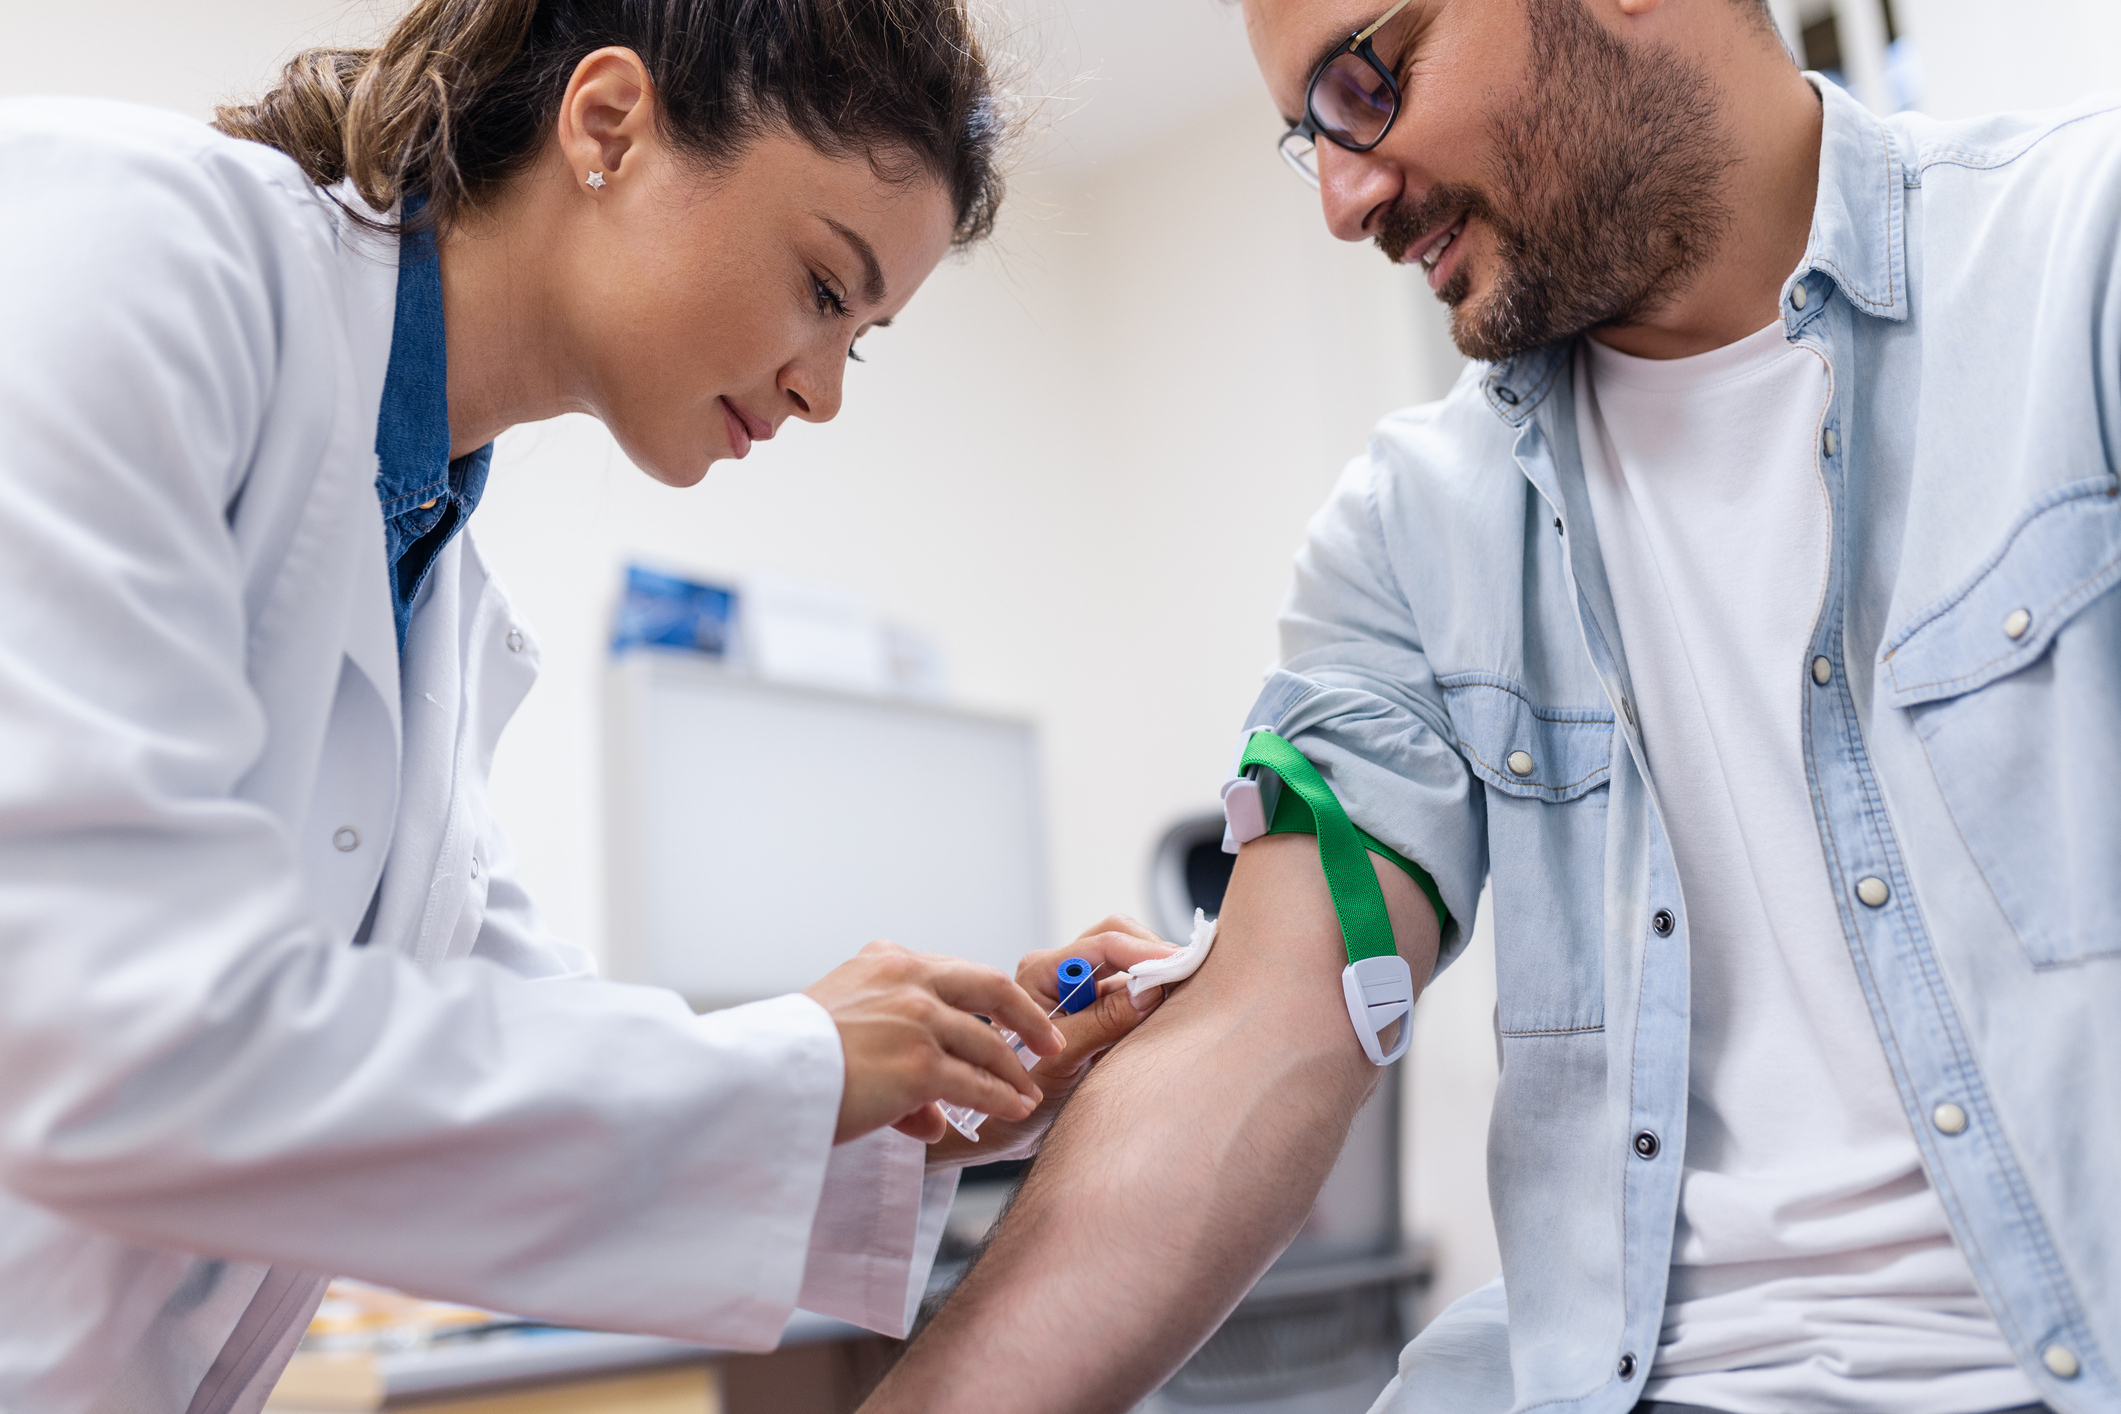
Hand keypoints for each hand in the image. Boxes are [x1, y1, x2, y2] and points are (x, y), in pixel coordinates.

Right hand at [804, 941, 1065, 1144]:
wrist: (761, 1077)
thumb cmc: (793, 1059)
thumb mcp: (844, 1030)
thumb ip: (893, 1054)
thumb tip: (932, 1113)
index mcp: (886, 960)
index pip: (957, 972)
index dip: (991, 997)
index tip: (1010, 1014)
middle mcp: (907, 978)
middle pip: (991, 987)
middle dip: (1027, 1015)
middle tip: (1048, 1038)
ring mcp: (916, 1019)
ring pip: (988, 1044)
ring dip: (1015, 1071)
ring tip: (1028, 1091)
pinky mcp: (918, 1065)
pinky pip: (977, 1084)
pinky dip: (1002, 1097)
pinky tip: (1014, 1109)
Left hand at [922, 915, 1179, 1165]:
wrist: (999, 1127)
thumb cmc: (1012, 1094)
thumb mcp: (1061, 1061)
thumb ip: (1103, 1022)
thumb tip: (1150, 989)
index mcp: (1041, 972)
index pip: (1104, 944)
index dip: (1146, 951)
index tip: (1181, 966)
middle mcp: (1059, 973)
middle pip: (1118, 939)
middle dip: (1154, 953)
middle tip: (1189, 976)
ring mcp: (1077, 991)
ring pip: (1128, 966)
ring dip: (1155, 977)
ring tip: (1181, 997)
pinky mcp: (1093, 1011)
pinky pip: (1129, 993)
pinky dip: (1151, 999)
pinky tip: (1166, 1016)